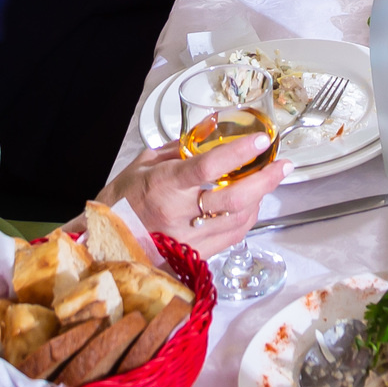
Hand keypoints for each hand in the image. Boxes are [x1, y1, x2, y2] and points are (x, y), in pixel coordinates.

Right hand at [102, 138, 288, 259]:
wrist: (104, 243)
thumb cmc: (121, 200)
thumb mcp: (144, 164)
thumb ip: (179, 148)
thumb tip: (210, 130)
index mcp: (164, 185)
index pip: (207, 167)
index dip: (238, 153)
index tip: (260, 141)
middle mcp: (179, 214)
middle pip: (234, 199)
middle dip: (265, 181)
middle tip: (283, 166)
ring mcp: (189, 239)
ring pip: (238, 220)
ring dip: (260, 199)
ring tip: (269, 180)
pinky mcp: (195, 255)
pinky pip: (232, 236)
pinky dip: (247, 218)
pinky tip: (251, 204)